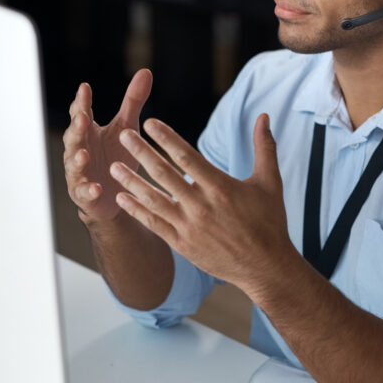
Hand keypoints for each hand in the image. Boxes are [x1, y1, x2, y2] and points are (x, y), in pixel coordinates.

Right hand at [63, 69, 151, 225]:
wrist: (117, 194)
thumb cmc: (117, 155)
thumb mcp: (127, 127)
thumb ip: (132, 101)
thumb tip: (145, 71)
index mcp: (88, 132)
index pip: (81, 113)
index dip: (82, 101)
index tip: (85, 88)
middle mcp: (79, 150)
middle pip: (74, 137)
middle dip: (77, 128)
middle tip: (82, 118)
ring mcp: (79, 173)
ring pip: (73, 165)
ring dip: (77, 160)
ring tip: (83, 155)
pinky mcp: (85, 195)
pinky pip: (84, 192)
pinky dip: (89, 190)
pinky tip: (96, 188)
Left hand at [108, 114, 294, 289]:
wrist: (265, 266)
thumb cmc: (269, 222)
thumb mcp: (270, 182)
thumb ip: (264, 147)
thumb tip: (263, 116)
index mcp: (221, 187)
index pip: (187, 156)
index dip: (166, 138)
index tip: (150, 123)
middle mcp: (201, 206)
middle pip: (164, 174)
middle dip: (141, 153)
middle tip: (123, 135)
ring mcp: (189, 227)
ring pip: (153, 199)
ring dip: (131, 181)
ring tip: (113, 167)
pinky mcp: (183, 244)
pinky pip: (154, 224)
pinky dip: (137, 210)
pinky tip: (122, 198)